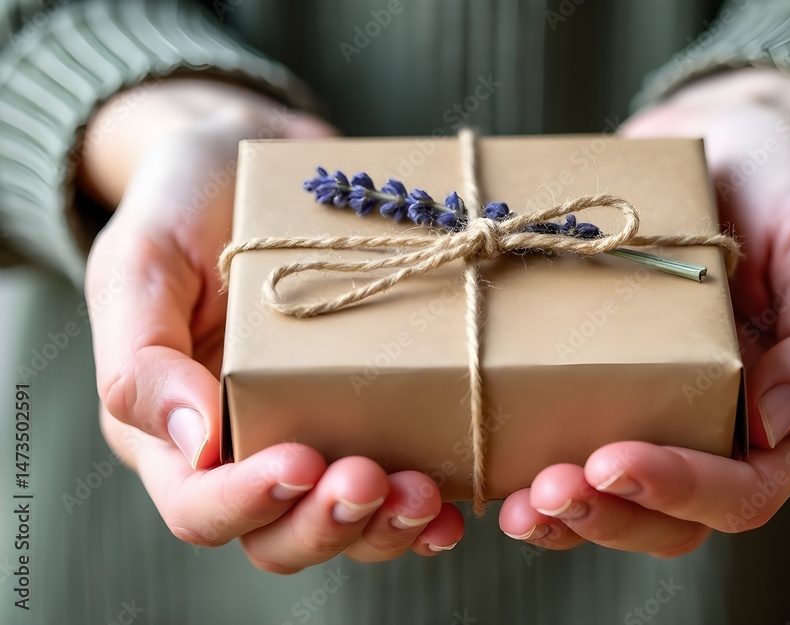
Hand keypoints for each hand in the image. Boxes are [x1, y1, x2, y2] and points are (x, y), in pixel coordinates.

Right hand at [84, 80, 463, 571]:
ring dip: (384, 525)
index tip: (297, 461)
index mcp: (175, 428)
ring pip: (344, 524)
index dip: (246, 502)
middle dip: (327, 524)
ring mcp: (315, 432)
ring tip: (423, 495)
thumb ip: (139, 356)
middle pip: (278, 537)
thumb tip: (193, 443)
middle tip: (369, 478)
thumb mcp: (139, 263)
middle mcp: (246, 447)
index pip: (198, 506)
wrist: (258, 157)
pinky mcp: (371, 412)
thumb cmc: (185, 205)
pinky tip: (456, 506)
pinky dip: (426, 509)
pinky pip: (397, 484)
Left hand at [498, 69, 789, 553]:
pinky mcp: (604, 386)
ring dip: (563, 514)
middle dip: (607, 515)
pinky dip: (527, 469)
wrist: (721, 143)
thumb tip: (780, 422)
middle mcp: (723, 432)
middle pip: (672, 520)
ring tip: (512, 502)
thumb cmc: (783, 188)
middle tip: (545, 493)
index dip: (680, 491)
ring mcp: (659, 413)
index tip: (612, 463)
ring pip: (616, 505)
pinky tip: (489, 470)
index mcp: (789, 416)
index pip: (744, 490)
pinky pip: (570, 448)